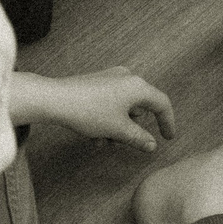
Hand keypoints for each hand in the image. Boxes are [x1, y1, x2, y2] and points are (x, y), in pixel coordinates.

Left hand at [42, 67, 175, 151]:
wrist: (55, 99)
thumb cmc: (89, 111)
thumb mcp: (118, 130)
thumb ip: (139, 138)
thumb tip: (151, 145)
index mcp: (137, 86)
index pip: (162, 104)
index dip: (168, 122)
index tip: (167, 138)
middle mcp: (126, 78)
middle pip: (139, 108)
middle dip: (131, 130)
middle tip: (122, 143)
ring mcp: (110, 79)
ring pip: (122, 108)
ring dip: (116, 128)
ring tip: (103, 142)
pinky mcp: (95, 83)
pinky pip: (109, 104)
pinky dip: (106, 120)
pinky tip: (94, 136)